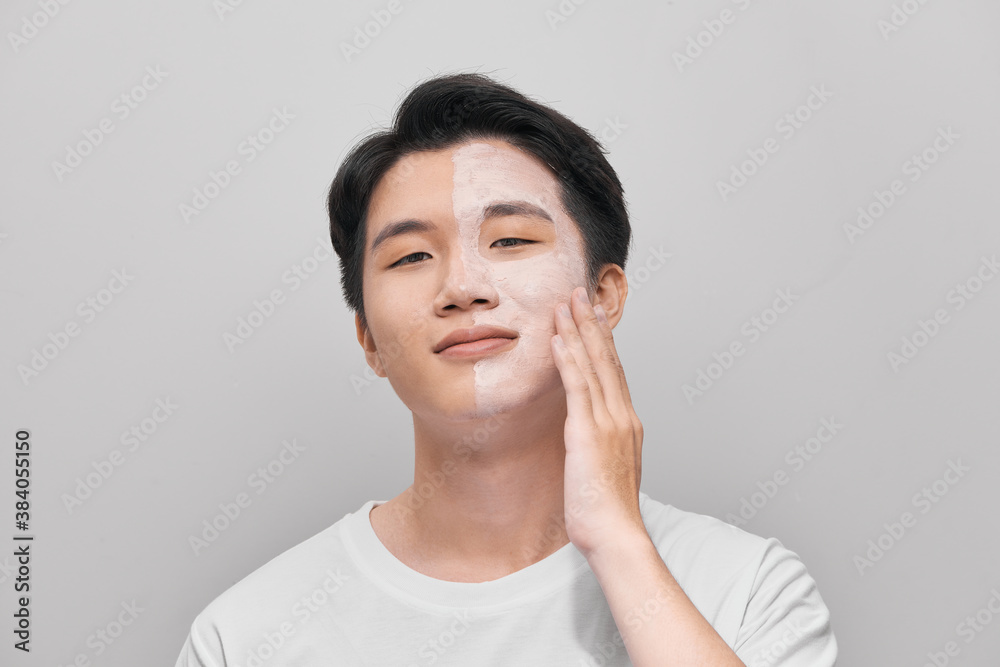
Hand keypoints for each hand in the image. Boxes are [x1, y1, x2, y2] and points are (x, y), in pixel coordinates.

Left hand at [551, 285, 645, 558]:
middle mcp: (622, 416)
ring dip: (577, 331)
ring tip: (565, 303)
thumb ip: (598, 444)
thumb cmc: (607, 510)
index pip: (614, 371)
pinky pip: (577, 387)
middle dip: (591, 323)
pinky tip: (558, 338)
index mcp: (627, 423)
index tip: (591, 315)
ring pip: (593, 365)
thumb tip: (583, 434)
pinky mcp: (588, 432)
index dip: (602, 340)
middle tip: (579, 293)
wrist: (615, 533)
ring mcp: (608, 422)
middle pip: (607, 359)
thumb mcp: (605, 468)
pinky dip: (568, 359)